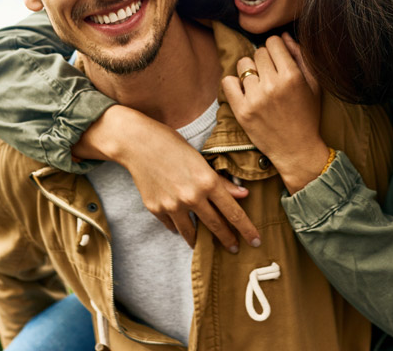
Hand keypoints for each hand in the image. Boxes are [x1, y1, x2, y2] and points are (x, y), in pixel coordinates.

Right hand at [73, 105, 260, 251]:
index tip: (256, 241)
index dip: (246, 229)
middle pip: (215, 226)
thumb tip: (243, 194)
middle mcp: (192, 197)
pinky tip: (181, 225)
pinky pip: (172, 225)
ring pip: (192, 232)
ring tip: (205, 242)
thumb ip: (221, 181)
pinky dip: (178, 226)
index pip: (233, 212)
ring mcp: (172, 205)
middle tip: (235, 249)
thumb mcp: (200, 159)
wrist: (137, 143)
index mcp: (207, 181)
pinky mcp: (156, 209)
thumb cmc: (172, 144)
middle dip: (228, 240)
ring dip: (200, 239)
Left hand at [222, 34, 328, 193]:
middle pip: (258, 52)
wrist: (296, 150)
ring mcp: (255, 98)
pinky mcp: (241, 111)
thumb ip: (300, 56)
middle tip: (270, 75)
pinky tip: (245, 92)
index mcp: (292, 76)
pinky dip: (234, 84)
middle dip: (264, 61)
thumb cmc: (307, 115)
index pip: (273, 42)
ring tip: (258, 84)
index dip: (275, 49)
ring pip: (243, 64)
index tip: (277, 59)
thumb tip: (283, 36)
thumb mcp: (313, 84)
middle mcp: (272, 85)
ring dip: (249, 71)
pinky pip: (228, 82)